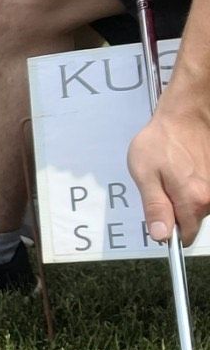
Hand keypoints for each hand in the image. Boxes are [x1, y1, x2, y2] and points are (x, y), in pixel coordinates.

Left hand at [128, 103, 209, 243]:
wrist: (184, 114)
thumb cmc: (161, 141)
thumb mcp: (146, 175)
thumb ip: (155, 208)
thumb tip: (160, 235)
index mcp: (193, 200)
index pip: (185, 235)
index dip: (168, 230)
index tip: (158, 216)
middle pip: (192, 220)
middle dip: (175, 210)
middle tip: (161, 186)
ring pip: (199, 206)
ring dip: (184, 196)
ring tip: (172, 173)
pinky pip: (204, 191)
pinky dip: (194, 184)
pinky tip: (183, 168)